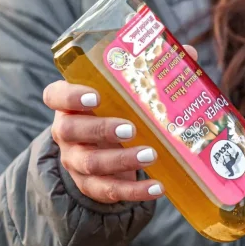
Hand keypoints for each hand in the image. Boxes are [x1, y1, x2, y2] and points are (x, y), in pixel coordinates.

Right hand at [44, 44, 197, 204]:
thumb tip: (189, 53)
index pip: (55, 95)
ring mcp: (76, 161)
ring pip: (91, 163)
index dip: (70, 96)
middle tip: (131, 128)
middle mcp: (66, 132)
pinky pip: (109, 191)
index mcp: (70, 102)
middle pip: (71, 130)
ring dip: (122, 160)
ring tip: (151, 155)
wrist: (109, 151)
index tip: (95, 96)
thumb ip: (153, 71)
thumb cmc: (119, 111)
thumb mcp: (128, 93)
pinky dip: (134, 192)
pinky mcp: (91, 186)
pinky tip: (158, 188)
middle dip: (101, 129)